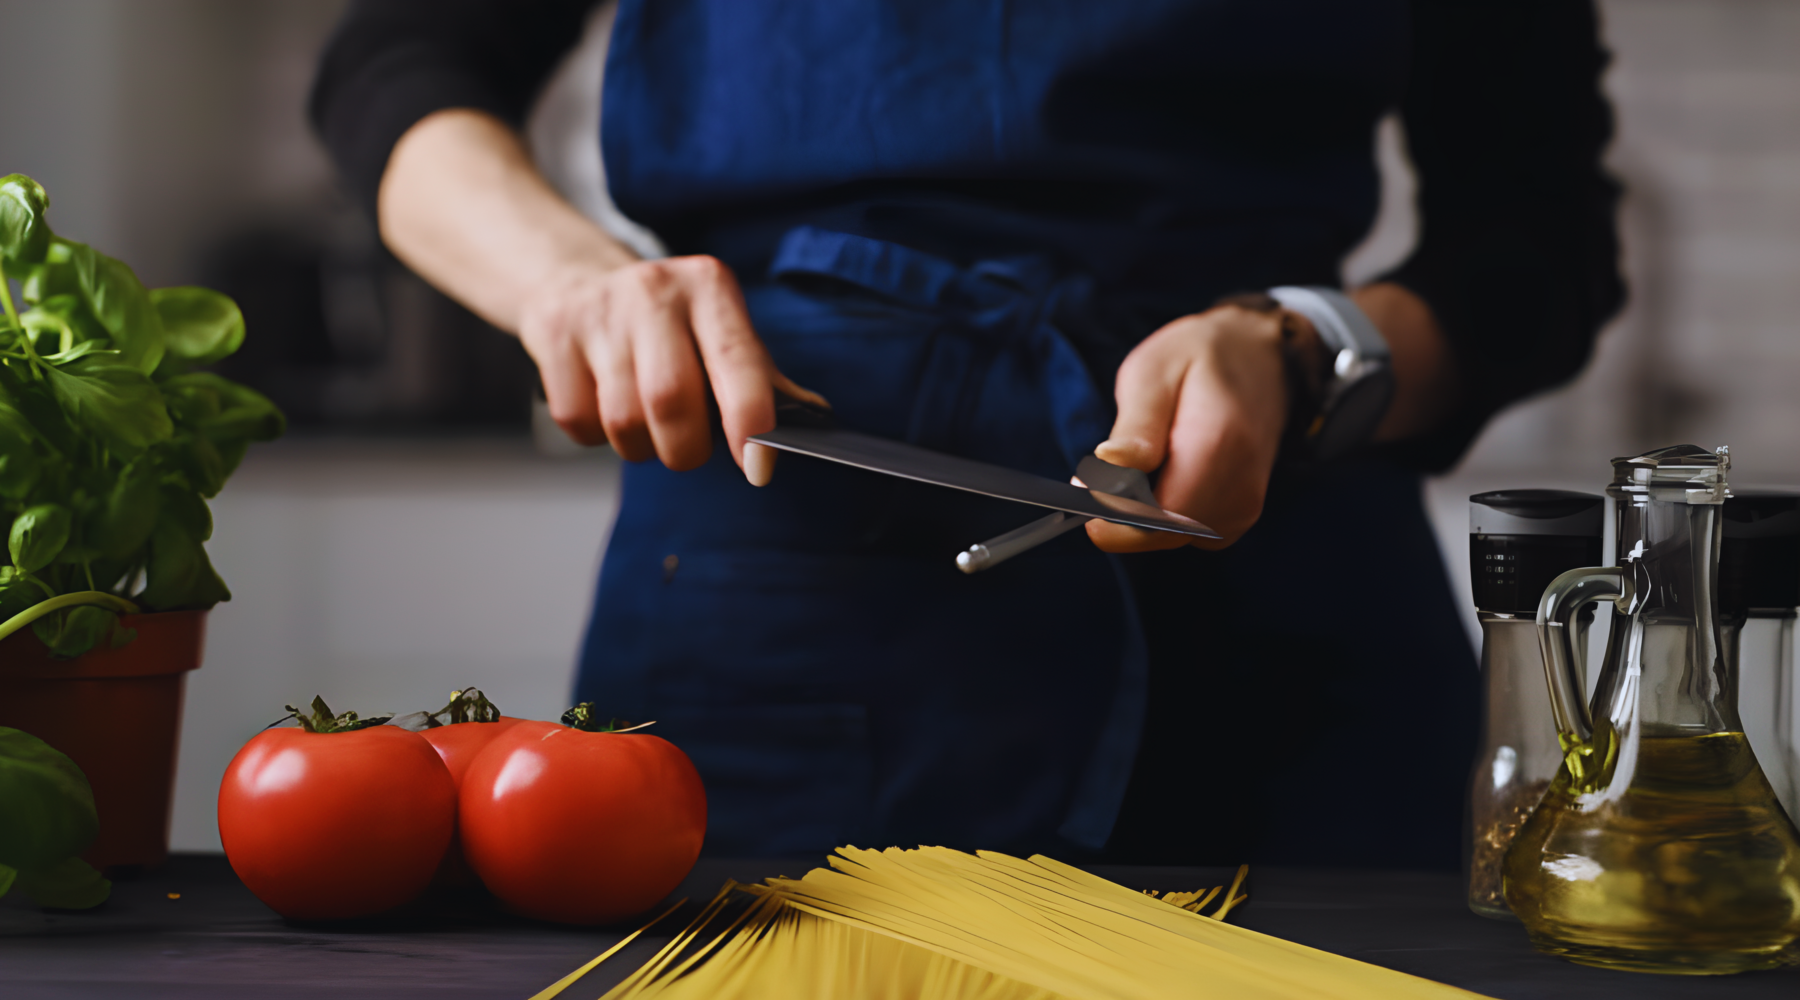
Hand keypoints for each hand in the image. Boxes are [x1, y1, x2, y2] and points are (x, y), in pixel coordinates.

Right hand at [517, 254, 824, 482]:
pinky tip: (605, 408)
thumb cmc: (669, 324)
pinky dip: (597, 437)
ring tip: (648, 427)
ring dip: (641, 447)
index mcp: (709, 286)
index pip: (737, 362)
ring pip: (623, 421)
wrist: (576, 281)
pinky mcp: (552, 335)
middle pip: (671, 401)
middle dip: (686, 449)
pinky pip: (578, 422)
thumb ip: (763, 379)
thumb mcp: (721, 332)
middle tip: (690, 449)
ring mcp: (598, 311)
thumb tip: (811, 421)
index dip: (750, 421)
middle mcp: (653, 290)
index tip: (758, 467)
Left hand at [1085, 303, 1288, 552]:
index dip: (1111, 513)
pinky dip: (1163, 511)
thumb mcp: (1154, 373)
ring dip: (1141, 511)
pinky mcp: (1239, 514)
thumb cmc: (1201, 357)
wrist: (1261, 355)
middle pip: (1161, 535)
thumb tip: (1107, 468)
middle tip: (1104, 466)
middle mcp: (1240, 489)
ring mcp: (1245, 507)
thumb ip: (1135, 427)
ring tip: (1142, 458)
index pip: (1156, 519)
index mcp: (1218, 449)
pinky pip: (1185, 533)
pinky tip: (1163, 473)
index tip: (1083, 485)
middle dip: (1120, 511)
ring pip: (1169, 538)